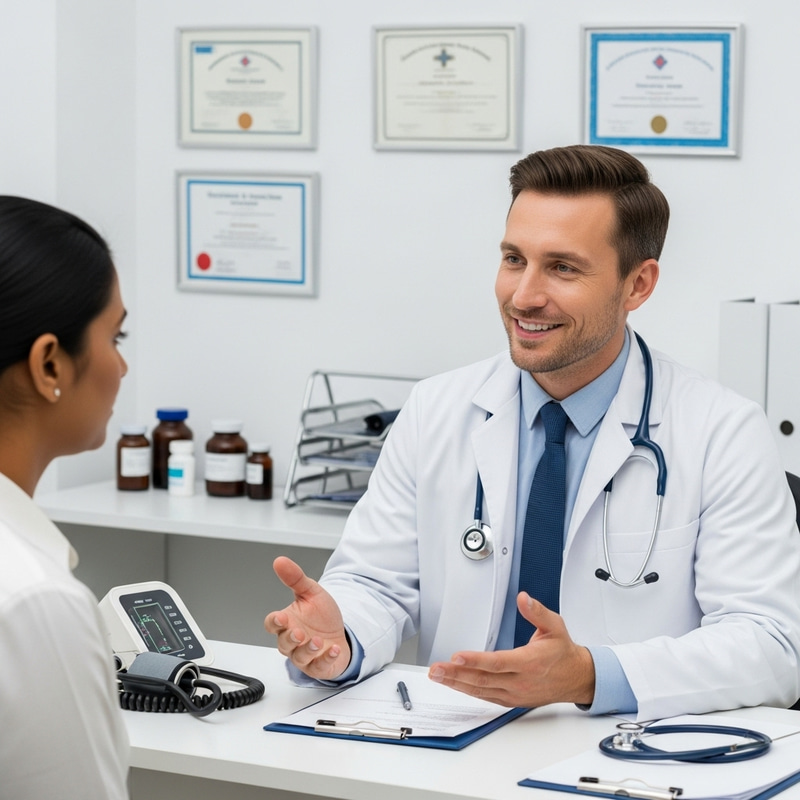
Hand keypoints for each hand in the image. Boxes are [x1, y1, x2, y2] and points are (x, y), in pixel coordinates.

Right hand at [264, 556, 350, 680]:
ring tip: (318, 641)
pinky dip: (326, 659)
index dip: (274, 622)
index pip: (272, 624)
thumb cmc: (321, 616)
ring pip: (299, 657)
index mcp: (288, 622)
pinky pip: (319, 666)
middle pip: (283, 644)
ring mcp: (304, 655)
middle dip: (290, 639)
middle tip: (298, 633)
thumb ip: (295, 578)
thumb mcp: (311, 592)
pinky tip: (334, 650)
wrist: (340, 633)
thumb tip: (280, 561)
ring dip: (308, 650)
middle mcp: (293, 641)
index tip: (281, 617)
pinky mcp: (318, 666)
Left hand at [427, 593, 594, 706]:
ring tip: (438, 676)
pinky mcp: (511, 700)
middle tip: (435, 669)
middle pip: (483, 679)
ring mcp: (515, 693)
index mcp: (530, 662)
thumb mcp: (555, 626)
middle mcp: (520, 681)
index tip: (457, 656)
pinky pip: (486, 697)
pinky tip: (454, 684)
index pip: (498, 662)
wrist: (576, 678)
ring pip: (481, 690)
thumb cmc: (563, 652)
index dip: (476, 661)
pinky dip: (468, 691)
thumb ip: (537, 612)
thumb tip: (523, 598)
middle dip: (456, 674)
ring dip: (457, 683)